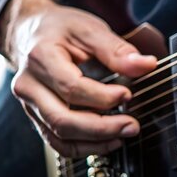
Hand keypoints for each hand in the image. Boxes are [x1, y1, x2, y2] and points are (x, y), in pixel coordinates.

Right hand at [0, 0, 156, 156]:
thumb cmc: (61, 29)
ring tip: (124, 134)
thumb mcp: (90, 29)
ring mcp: (30, 104)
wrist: (30, 33)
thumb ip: (118, 50)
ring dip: (95, 142)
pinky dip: (84, 147)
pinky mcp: (37, 116)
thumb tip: (147, 65)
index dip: (102, 97)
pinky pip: (57, 142)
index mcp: (41, 58)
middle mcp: (29, 85)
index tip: (127, 95)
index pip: (71, 87)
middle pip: (62, 119)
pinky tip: (108, 141)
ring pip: (59, 136)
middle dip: (101, 128)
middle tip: (132, 125)